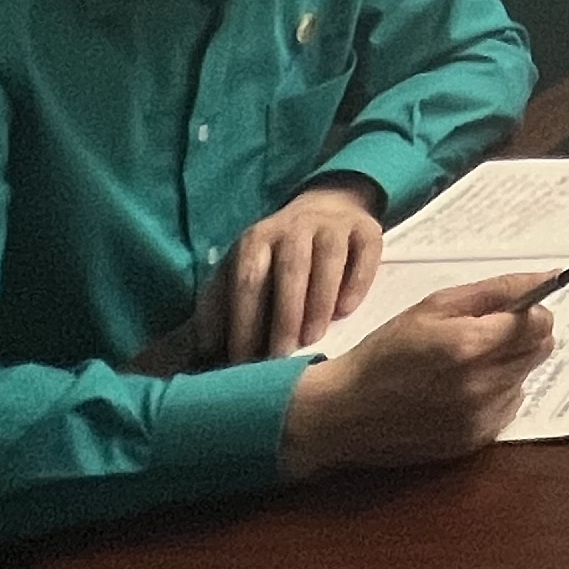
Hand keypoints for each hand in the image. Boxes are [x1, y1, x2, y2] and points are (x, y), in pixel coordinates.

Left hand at [212, 182, 382, 362]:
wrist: (326, 208)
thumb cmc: (275, 258)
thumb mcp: (240, 272)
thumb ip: (219, 307)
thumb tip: (200, 352)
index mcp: (255, 240)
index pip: (247, 280)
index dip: (244, 321)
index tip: (242, 361)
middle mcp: (294, 226)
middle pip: (289, 270)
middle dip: (283, 316)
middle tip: (281, 355)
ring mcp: (333, 224)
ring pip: (328, 259)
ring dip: (319, 302)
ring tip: (312, 339)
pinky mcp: (367, 228)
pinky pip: (365, 252)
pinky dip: (356, 282)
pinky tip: (346, 311)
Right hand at [274, 273, 558, 476]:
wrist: (345, 413)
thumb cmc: (386, 352)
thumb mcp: (434, 307)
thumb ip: (496, 290)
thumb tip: (548, 276)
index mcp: (469, 346)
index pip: (542, 323)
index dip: (531, 311)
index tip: (510, 312)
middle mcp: (480, 385)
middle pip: (541, 350)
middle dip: (522, 337)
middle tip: (485, 336)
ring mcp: (479, 417)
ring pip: (526, 377)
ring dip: (508, 366)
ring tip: (465, 366)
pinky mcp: (474, 441)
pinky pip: (509, 406)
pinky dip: (496, 394)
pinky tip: (461, 392)